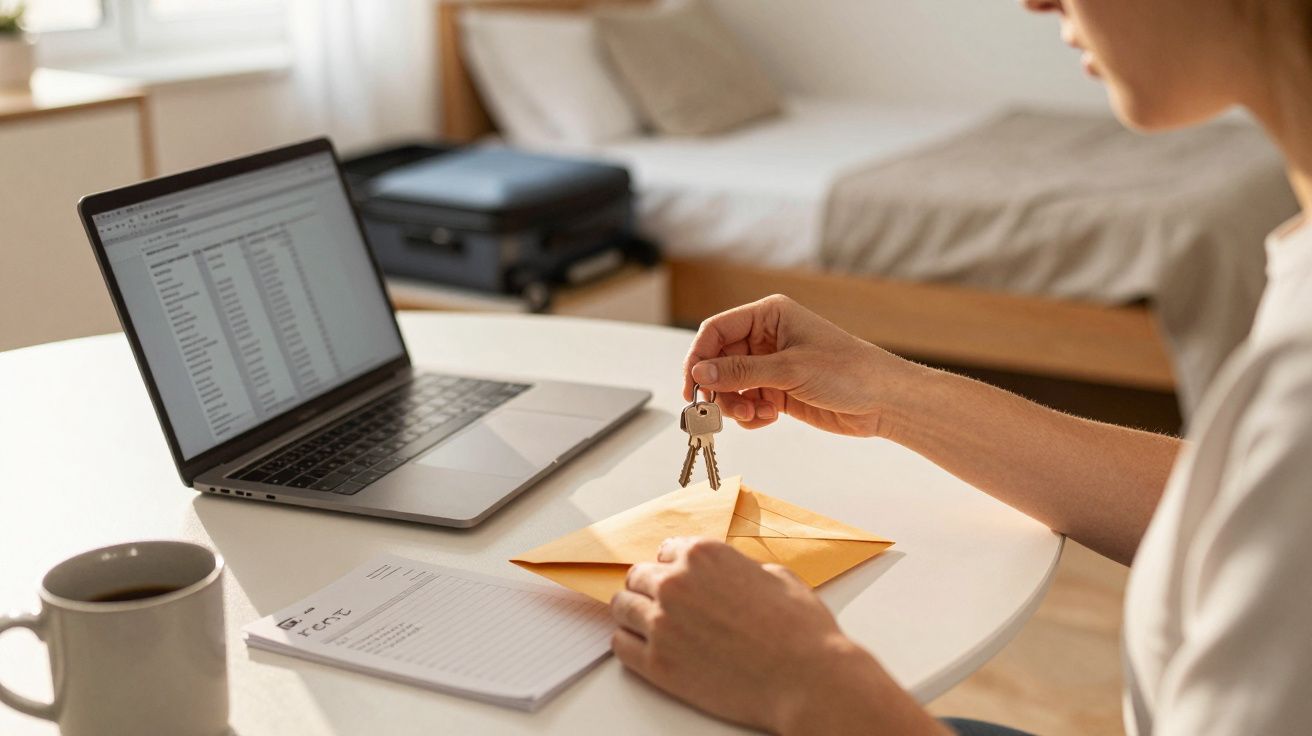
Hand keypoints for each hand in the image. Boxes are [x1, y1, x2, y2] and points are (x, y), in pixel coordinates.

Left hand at [611, 538, 944, 734]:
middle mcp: (675, 583)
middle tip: (661, 603)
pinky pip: (620, 645)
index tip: (675, 578)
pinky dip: (628, 643)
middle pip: (638, 577)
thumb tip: (731, 576)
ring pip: (622, 608)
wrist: (806, 679)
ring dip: (634, 613)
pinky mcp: (657, 664)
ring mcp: (662, 624)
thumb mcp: (776, 576)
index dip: (672, 566)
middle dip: (650, 588)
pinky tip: (642, 646)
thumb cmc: (800, 630)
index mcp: (703, 555)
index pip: (665, 551)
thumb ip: (739, 569)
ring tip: (647, 625)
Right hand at [683, 294, 919, 436]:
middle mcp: (767, 337)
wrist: (884, 401)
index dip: (698, 357)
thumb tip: (699, 373)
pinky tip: (769, 418)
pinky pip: (747, 402)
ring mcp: (772, 365)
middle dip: (718, 387)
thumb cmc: (847, 371)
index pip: (716, 331)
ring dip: (735, 404)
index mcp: (769, 316)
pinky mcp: (779, 391)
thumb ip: (740, 372)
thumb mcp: (789, 370)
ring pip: (731, 385)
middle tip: (718, 410)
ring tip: (754, 415)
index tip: (690, 386)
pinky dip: (751, 414)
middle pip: (719, 361)